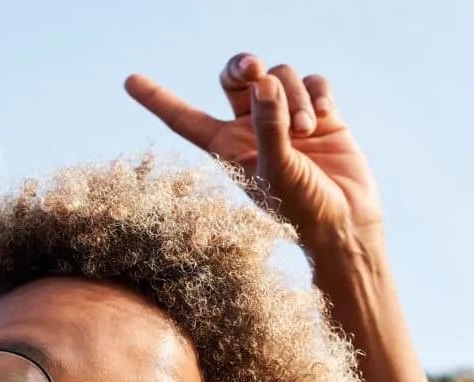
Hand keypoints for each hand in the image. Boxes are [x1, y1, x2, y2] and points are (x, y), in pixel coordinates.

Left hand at [125, 53, 382, 246]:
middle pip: (235, 78)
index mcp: (226, 147)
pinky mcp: (319, 113)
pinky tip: (324, 116)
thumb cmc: (301, 208)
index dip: (157, 98)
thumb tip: (263, 83)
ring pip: (280, 77)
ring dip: (293, 98)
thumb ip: (268, 127)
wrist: (344, 221)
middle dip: (242, 67)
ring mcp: (285, 117)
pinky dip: (318, 93)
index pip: (184, 117)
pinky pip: (313, 81)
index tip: (129, 80)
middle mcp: (251, 127)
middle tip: (253, 69)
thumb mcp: (277, 171)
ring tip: (306, 132)